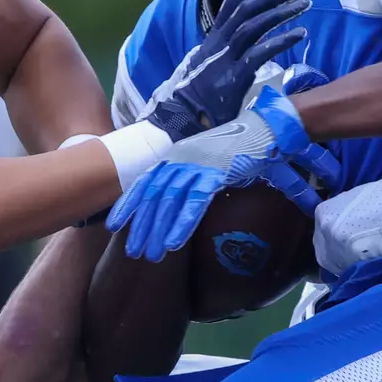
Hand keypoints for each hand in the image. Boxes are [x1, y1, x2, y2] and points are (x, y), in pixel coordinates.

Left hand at [107, 84, 339, 260]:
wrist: (266, 127)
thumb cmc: (239, 146)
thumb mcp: (208, 161)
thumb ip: (193, 178)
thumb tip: (183, 199)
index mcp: (176, 155)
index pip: (145, 181)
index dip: (129, 203)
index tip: (115, 224)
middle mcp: (181, 158)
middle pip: (153, 195)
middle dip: (142, 225)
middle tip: (133, 251)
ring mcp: (197, 164)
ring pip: (169, 201)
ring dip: (158, 230)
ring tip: (150, 254)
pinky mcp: (215, 171)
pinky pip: (194, 201)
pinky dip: (182, 223)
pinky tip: (174, 243)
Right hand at [141, 0, 310, 140]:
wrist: (184, 121)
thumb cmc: (201, 97)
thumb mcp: (213, 67)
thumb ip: (229, 52)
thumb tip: (250, 42)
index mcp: (213, 38)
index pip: (233, 2)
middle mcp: (218, 43)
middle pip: (246, 7)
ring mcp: (225, 59)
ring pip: (254, 25)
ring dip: (282, 11)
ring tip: (305, 4)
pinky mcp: (234, 77)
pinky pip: (260, 52)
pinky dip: (281, 40)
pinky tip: (299, 34)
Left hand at [312, 162, 381, 274]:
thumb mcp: (360, 202)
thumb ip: (345, 221)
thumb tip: (343, 240)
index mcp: (324, 214)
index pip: (321, 242)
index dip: (336, 249)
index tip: (352, 251)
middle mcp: (326, 230)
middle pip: (326, 257)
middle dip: (342, 260)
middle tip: (364, 258)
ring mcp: (339, 247)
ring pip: (340, 268)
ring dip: (354, 268)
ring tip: (374, 261)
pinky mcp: (358, 261)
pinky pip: (356, 274)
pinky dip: (365, 273)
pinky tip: (379, 265)